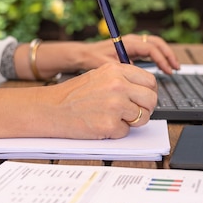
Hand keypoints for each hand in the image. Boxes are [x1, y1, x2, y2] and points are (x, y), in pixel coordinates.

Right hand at [41, 63, 156, 138]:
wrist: (51, 108)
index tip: (143, 99)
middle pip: (151, 100)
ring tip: (113, 118)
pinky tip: (101, 124)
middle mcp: (118, 85)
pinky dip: (116, 132)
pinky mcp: (110, 125)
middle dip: (146, 109)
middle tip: (134, 113)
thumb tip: (145, 90)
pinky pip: (126, 132)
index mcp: (116, 70)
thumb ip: (122, 79)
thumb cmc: (74, 95)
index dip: (149, 92)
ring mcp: (115, 105)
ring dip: (131, 122)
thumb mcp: (100, 76)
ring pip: (143, 117)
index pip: (150, 81)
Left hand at [79, 34, 179, 73]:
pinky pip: (150, 50)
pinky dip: (159, 57)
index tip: (168, 71)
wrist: (83, 54)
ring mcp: (133, 44)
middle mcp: (132, 40)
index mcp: (128, 42)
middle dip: (168, 55)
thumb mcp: (107, 66)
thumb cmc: (92, 58)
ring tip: (173, 68)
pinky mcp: (132, 49)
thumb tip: (136, 76)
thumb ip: (122, 68)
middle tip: (176, 68)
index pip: (151, 48)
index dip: (161, 59)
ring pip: (155, 45)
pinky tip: (162, 68)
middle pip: (157, 43)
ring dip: (165, 55)